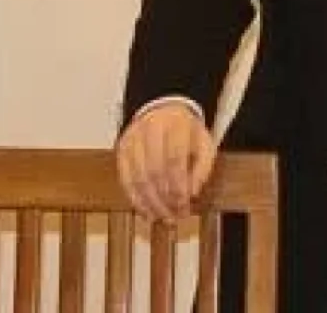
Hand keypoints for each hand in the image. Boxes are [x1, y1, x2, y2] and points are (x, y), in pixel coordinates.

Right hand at [115, 102, 216, 221]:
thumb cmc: (187, 132)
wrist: (164, 110)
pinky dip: (136, 199)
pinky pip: (126, 179)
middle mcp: (151, 129)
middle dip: (165, 198)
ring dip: (151, 203)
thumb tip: (192, 193)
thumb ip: (202, 168)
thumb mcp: (204, 144)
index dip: (179, 186)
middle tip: (175, 216)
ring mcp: (133, 139)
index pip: (174, 160)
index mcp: (176, 124)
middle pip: (155, 171)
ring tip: (163, 217)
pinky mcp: (122, 149)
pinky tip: (146, 211)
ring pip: (138, 178)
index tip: (185, 204)